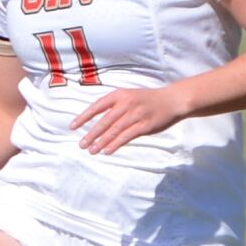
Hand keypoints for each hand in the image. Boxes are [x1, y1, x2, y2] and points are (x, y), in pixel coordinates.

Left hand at [70, 86, 185, 154]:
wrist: (172, 100)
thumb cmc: (147, 100)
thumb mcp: (129, 96)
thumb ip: (113, 106)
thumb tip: (96, 122)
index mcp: (120, 95)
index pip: (97, 106)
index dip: (84, 117)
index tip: (73, 127)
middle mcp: (126, 103)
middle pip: (104, 121)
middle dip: (91, 134)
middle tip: (81, 145)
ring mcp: (136, 114)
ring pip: (114, 130)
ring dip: (101, 142)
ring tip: (91, 151)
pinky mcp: (145, 125)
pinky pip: (127, 136)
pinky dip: (115, 144)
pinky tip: (107, 150)